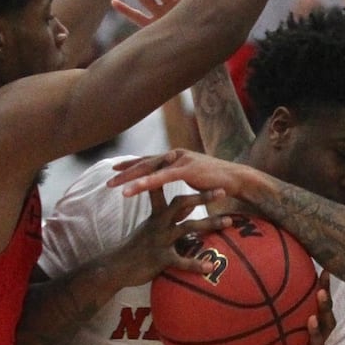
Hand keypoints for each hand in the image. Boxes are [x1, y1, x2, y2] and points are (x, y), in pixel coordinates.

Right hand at [107, 187, 231, 287]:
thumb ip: (167, 214)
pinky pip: (182, 262)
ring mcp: (160, 240)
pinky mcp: (160, 259)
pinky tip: (211, 267)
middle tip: (222, 190)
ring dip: (209, 223)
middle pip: (182, 203)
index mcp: (156, 214)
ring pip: (187, 228)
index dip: (178, 176)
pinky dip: (196, 264)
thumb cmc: (135, 247)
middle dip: (202, 196)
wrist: (116, 267)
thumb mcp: (150, 226)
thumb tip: (187, 205)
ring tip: (229, 221)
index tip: (195, 166)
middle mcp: (159, 223)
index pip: (167, 189)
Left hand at [109, 149, 241, 199]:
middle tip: (107, 181)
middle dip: (124, 172)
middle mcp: (175, 155)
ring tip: (113, 186)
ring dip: (130, 178)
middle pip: (144, 163)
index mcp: (176, 157)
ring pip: (149, 169)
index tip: (114, 169)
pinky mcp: (187, 170)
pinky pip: (162, 178)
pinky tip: (133, 189)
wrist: (236, 179)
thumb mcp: (193, 178)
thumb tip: (170, 183)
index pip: (149, 161)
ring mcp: (180, 161)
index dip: (131, 164)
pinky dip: (146, 183)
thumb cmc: (216, 182)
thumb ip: (179, 176)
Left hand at [276, 272, 334, 344]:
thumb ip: (285, 322)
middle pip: (326, 322)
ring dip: (314, 332)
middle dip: (325, 306)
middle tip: (321, 291)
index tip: (325, 270)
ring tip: (310, 320)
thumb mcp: (292, 340)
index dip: (326, 290)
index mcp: (316, 333)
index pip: (323, 308)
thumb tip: (265, 292)